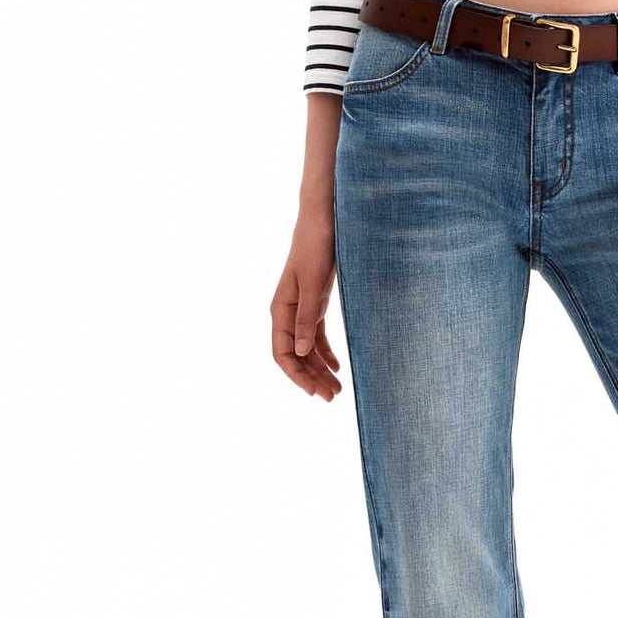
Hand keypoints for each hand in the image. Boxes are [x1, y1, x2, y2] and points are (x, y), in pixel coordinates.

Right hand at [271, 205, 344, 399]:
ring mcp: (300, 308)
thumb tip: (299, 353)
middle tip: (332, 397)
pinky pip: (316, 336)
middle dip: (311, 378)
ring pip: (306, 348)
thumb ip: (306, 318)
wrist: (323, 220)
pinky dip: (325, 352)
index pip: (282, 353)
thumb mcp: (314, 284)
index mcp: (280, 310)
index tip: (314, 392)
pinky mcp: (314, 303)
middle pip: (295, 355)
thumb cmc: (316, 247)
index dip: (297, 376)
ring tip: (337, 388)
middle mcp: (287, 313)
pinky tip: (336, 366)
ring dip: (319, 369)